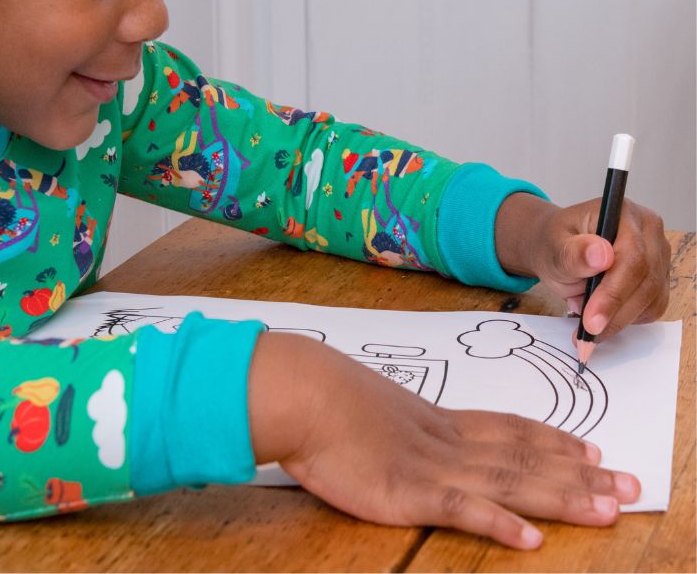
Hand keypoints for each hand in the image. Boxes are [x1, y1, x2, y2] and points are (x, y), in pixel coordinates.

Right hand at [249, 333, 640, 548]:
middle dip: (579, 473)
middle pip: (522, 456)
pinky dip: (497, 522)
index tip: (590, 448)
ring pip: (508, 481)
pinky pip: (460, 509)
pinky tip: (529, 538)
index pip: (505, 427)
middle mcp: (444, 441)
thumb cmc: (321, 396)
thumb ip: (390, 421)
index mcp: (434, 420)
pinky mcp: (406, 491)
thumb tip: (390, 427)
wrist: (298, 391)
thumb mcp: (366, 404)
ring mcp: (429, 466)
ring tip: (608, 509)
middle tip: (631, 484)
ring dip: (562, 496)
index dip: (550, 439)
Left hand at [495, 192, 670, 340]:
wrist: (557, 248)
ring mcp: (658, 257)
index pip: (632, 257)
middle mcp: (649, 233)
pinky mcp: (658, 279)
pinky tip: (602, 320)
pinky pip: (651, 308)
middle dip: (614, 313)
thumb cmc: (554, 242)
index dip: (613, 293)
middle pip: (645, 281)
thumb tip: (601, 254)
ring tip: (586, 326)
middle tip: (587, 333)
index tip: (590, 320)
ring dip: (619, 320)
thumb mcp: (552, 246)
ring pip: (651, 299)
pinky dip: (627, 320)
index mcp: (624, 213)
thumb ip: (573, 252)